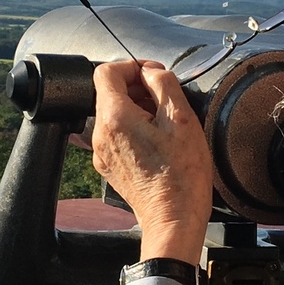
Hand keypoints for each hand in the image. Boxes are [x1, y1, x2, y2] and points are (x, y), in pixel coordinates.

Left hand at [92, 60, 212, 264]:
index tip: (152, 76)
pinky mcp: (109, 166)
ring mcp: (102, 153)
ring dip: (136, 109)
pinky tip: (156, 142)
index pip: (107, 71)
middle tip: (165, 101)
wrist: (174, 218)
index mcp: (115, 118)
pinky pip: (116, 135)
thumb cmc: (182, 175)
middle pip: (109, 93)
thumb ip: (164, 83)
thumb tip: (151, 72)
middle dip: (137, 89)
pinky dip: (133, 130)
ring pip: (113, 114)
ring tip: (164, 124)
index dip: (132, 66)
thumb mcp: (182, 118)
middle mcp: (100, 134)